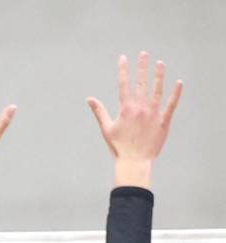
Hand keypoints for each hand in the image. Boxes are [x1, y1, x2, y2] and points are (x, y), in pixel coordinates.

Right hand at [87, 52, 181, 187]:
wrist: (134, 162)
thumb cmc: (119, 147)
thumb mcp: (106, 129)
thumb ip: (99, 111)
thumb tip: (89, 99)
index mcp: (126, 108)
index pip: (123, 84)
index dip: (123, 70)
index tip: (123, 58)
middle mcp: (141, 107)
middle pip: (141, 83)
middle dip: (142, 67)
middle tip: (144, 54)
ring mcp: (153, 113)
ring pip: (157, 90)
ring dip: (159, 75)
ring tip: (160, 64)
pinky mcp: (163, 121)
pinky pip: (171, 104)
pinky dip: (176, 94)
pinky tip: (178, 83)